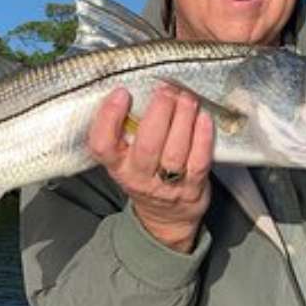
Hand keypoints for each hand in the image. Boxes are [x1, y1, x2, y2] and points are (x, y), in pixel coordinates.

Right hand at [88, 85, 213, 252]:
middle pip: (147, 146)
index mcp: (116, 166)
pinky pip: (199, 161)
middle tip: (166, 90)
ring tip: (186, 97)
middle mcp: (138, 177)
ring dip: (183, 120)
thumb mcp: (125, 158)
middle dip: (159, 113)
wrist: (166, 217)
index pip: (102, 145)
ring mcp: (166, 185)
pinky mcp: (192, 187)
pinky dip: (202, 137)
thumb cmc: (146, 175)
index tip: (122, 93)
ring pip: (175, 152)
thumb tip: (141, 88)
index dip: (109, 118)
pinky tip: (203, 118)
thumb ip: (127, 130)